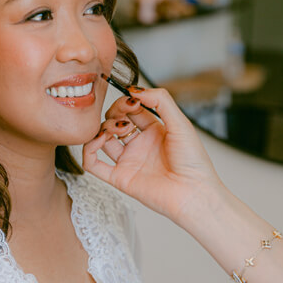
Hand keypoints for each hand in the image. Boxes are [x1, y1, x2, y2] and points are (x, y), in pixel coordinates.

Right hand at [82, 86, 221, 222]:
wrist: (194, 193)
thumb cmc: (194, 162)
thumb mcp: (181, 123)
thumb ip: (160, 101)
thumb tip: (135, 90)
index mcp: (154, 131)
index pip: (132, 110)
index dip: (127, 102)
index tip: (131, 99)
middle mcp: (140, 145)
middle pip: (115, 122)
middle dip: (115, 113)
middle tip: (124, 116)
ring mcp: (129, 161)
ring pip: (102, 139)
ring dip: (103, 129)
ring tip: (118, 130)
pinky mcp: (120, 178)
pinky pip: (94, 164)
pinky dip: (88, 150)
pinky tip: (98, 141)